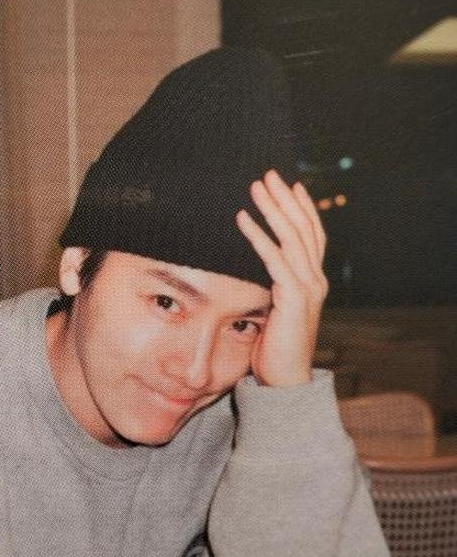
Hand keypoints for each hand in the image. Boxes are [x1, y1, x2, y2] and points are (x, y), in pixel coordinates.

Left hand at [236, 170, 327, 387]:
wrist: (285, 383)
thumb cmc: (275, 350)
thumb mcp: (276, 312)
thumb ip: (272, 289)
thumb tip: (254, 272)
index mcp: (313, 282)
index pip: (312, 236)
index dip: (303, 209)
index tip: (291, 185)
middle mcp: (316, 281)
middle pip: (303, 229)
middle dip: (285, 199)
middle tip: (268, 174)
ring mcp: (308, 289)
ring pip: (291, 238)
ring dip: (272, 209)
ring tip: (256, 187)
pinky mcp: (293, 299)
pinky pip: (274, 259)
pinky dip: (258, 236)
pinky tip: (241, 219)